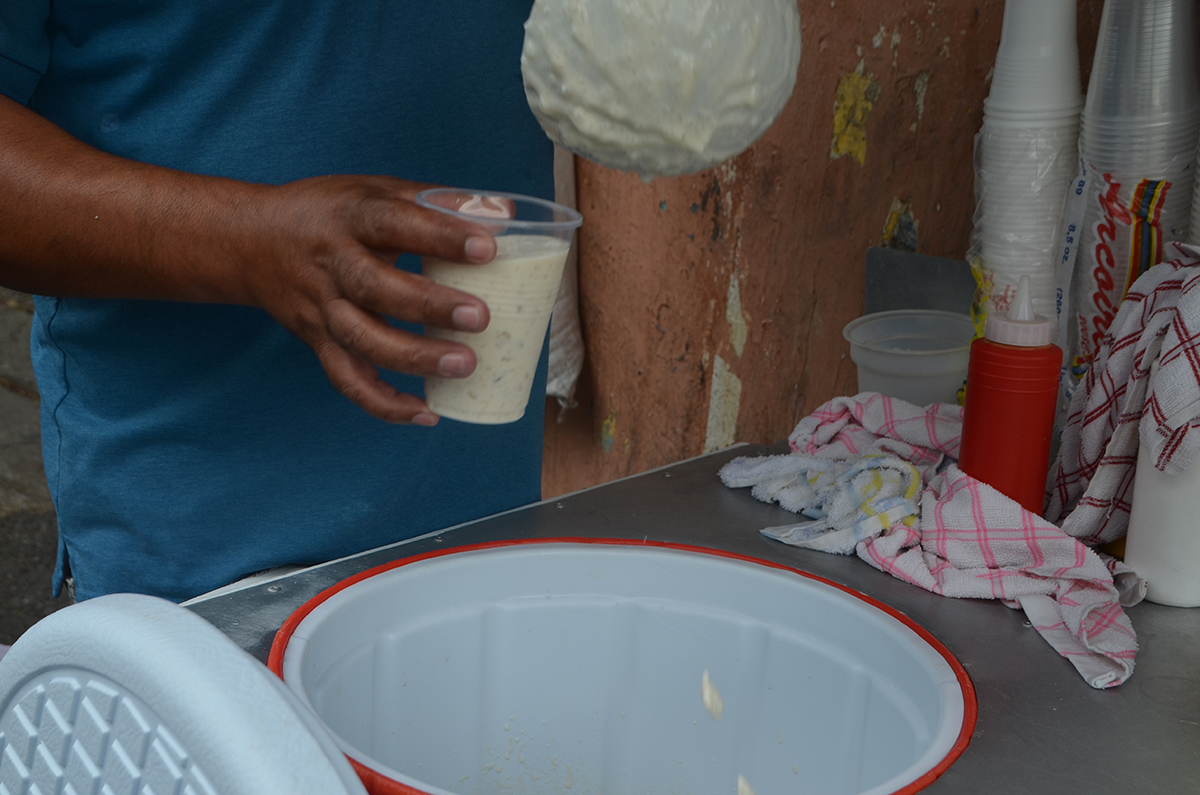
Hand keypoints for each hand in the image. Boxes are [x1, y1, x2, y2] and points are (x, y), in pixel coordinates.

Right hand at [0, 96, 489, 423]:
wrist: (250, 241)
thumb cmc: (331, 213)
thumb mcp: (375, 190)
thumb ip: (437, 201)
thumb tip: (506, 215)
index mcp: (350, 217)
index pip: (394, 222)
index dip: (440, 236)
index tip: (487, 248)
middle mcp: (332, 264)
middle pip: (376, 288)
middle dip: (429, 306)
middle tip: (480, 317)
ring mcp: (322, 308)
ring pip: (362, 340)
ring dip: (414, 358)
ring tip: (464, 365)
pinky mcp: (318, 342)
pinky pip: (348, 380)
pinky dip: (384, 404)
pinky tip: (427, 414)